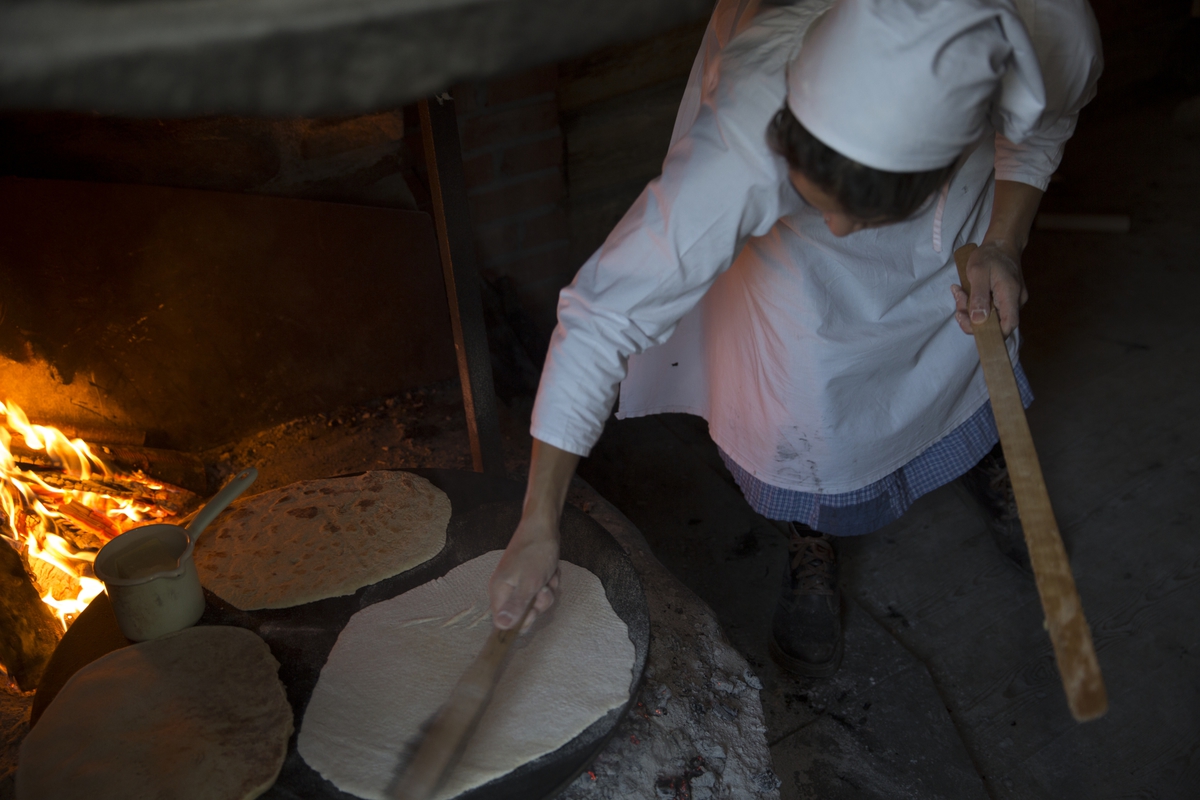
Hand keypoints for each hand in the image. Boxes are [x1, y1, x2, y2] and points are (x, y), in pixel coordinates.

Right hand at [489, 515, 560, 631]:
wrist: (543, 526)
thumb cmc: (535, 552)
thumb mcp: (528, 583)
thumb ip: (516, 606)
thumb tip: (501, 626)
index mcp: (499, 591)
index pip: (503, 622)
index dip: (521, 621)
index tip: (533, 611)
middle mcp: (506, 589)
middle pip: (524, 614)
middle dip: (540, 603)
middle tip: (544, 588)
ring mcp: (518, 582)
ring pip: (537, 602)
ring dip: (548, 590)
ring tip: (548, 575)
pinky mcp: (530, 577)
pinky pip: (542, 590)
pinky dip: (550, 582)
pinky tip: (551, 570)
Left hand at [951, 240, 1027, 336]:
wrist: (1001, 244)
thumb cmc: (990, 256)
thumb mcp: (978, 272)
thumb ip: (978, 296)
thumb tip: (978, 320)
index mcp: (1011, 295)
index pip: (1008, 325)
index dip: (992, 334)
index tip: (970, 325)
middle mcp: (1015, 302)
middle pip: (995, 324)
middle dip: (972, 318)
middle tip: (958, 302)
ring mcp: (1010, 301)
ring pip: (989, 317)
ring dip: (970, 310)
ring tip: (959, 292)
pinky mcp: (1003, 300)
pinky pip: (988, 309)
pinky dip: (974, 305)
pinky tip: (964, 293)